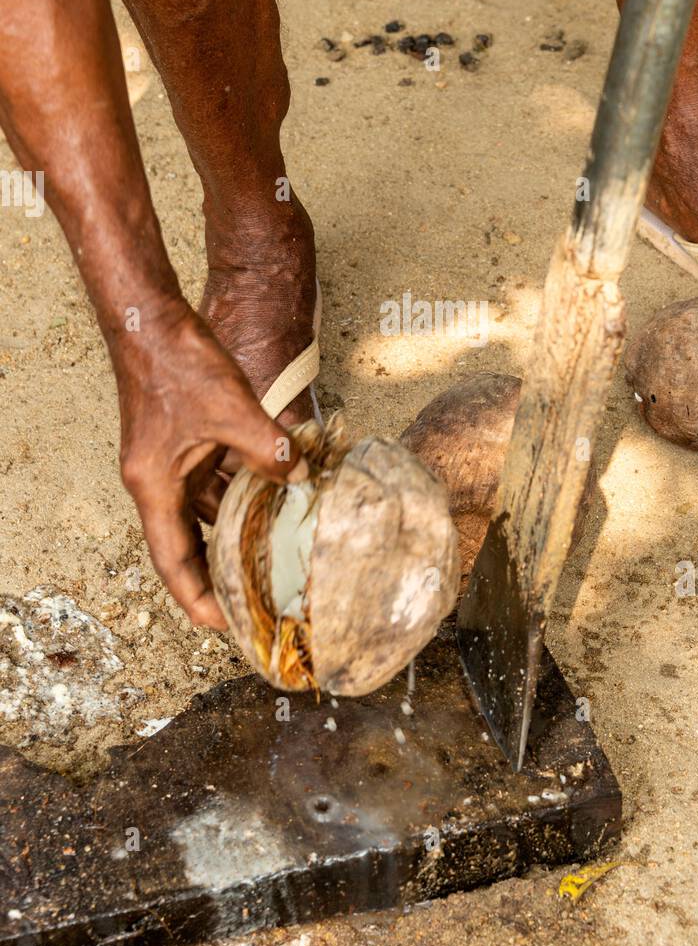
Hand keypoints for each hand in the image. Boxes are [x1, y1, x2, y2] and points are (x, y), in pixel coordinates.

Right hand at [114, 300, 305, 627]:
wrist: (150, 319)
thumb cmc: (177, 364)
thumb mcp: (232, 410)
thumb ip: (267, 448)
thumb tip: (299, 477)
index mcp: (155, 486)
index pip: (174, 560)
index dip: (195, 598)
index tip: (220, 626)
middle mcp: (157, 482)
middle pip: (186, 545)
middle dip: (214, 578)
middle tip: (250, 605)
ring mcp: (169, 462)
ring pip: (202, 512)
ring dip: (231, 534)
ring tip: (269, 561)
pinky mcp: (182, 442)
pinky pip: (212, 482)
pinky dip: (238, 496)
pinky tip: (272, 502)